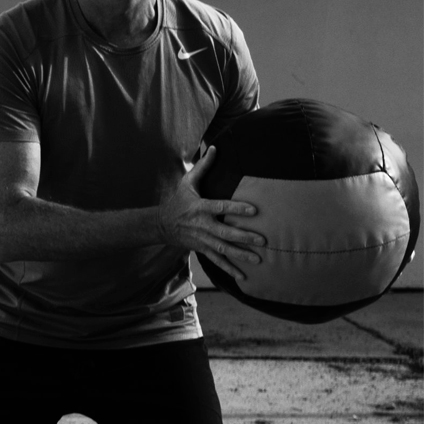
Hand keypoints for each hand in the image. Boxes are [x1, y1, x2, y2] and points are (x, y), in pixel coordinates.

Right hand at [157, 146, 263, 280]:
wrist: (160, 225)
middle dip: (244, 237)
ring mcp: (202, 239)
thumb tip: (214, 147)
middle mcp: (202, 225)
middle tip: (263, 239)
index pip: (221, 207)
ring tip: (258, 259)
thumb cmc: (177, 200)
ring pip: (223, 249)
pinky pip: (217, 260)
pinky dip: (229, 269)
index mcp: (200, 207)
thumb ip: (203, 166)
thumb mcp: (187, 182)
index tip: (254, 209)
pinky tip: (243, 276)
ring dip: (240, 255)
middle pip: (225, 232)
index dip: (236, 208)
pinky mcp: (202, 249)